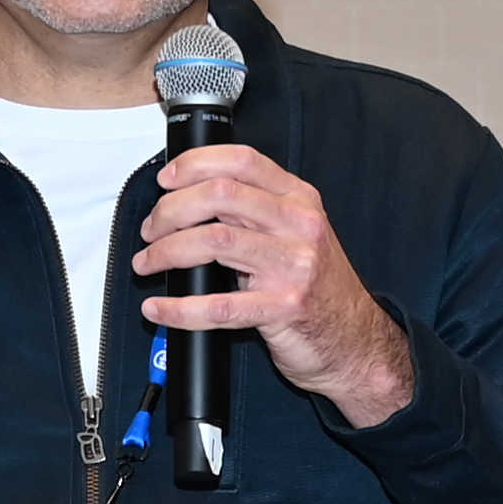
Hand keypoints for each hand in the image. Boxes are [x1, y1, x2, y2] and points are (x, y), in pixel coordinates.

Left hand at [133, 143, 416, 424]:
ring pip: (213, 241)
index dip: (195, 164)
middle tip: (151, 230)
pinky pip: (219, 306)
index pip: (242, 161)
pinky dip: (179, 309)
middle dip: (171, 210)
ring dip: (166, 251)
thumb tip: (194, 199)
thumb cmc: (319, 289)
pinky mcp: (283, 308)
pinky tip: (158, 309)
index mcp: (300, 200)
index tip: (166, 180)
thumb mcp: (298, 236)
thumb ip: (257, 212)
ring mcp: (294, 266)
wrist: (355, 342)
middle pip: (220, 195)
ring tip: (148, 263)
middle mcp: (299, 226)